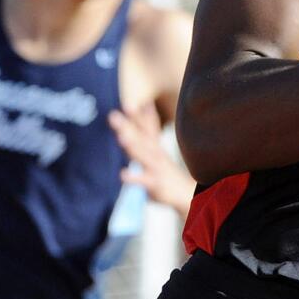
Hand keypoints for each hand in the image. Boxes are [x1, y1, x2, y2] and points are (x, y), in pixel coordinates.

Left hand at [109, 104, 195, 218]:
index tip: (128, 104)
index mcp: (154, 147)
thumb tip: (145, 105)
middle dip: (127, 126)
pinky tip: (122, 174)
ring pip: (143, 156)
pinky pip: (144, 180)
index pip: (146, 128)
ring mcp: (156, 168)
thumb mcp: (157, 149)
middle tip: (112, 115)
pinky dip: (134, 177)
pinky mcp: (156, 184)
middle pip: (140, 138)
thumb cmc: (166, 171)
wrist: (185, 194)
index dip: (138, 116)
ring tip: (121, 138)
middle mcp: (156, 154)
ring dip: (132, 146)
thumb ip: (149, 129)